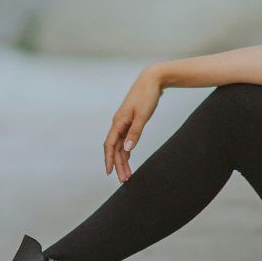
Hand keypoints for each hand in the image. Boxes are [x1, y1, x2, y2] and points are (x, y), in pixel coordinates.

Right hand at [104, 67, 163, 181]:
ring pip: (120, 145)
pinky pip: (125, 139)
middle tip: (124, 180)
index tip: (110, 173)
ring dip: (123, 159)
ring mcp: (124, 122)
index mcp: (118, 122)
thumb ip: (135, 132)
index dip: (109, 160)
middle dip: (118, 164)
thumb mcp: (143, 115)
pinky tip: (128, 157)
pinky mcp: (130, 120)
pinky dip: (126, 150)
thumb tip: (127, 149)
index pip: (110, 145)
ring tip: (128, 174)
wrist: (152, 80)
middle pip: (115, 148)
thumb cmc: (147, 95)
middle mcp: (118, 123)